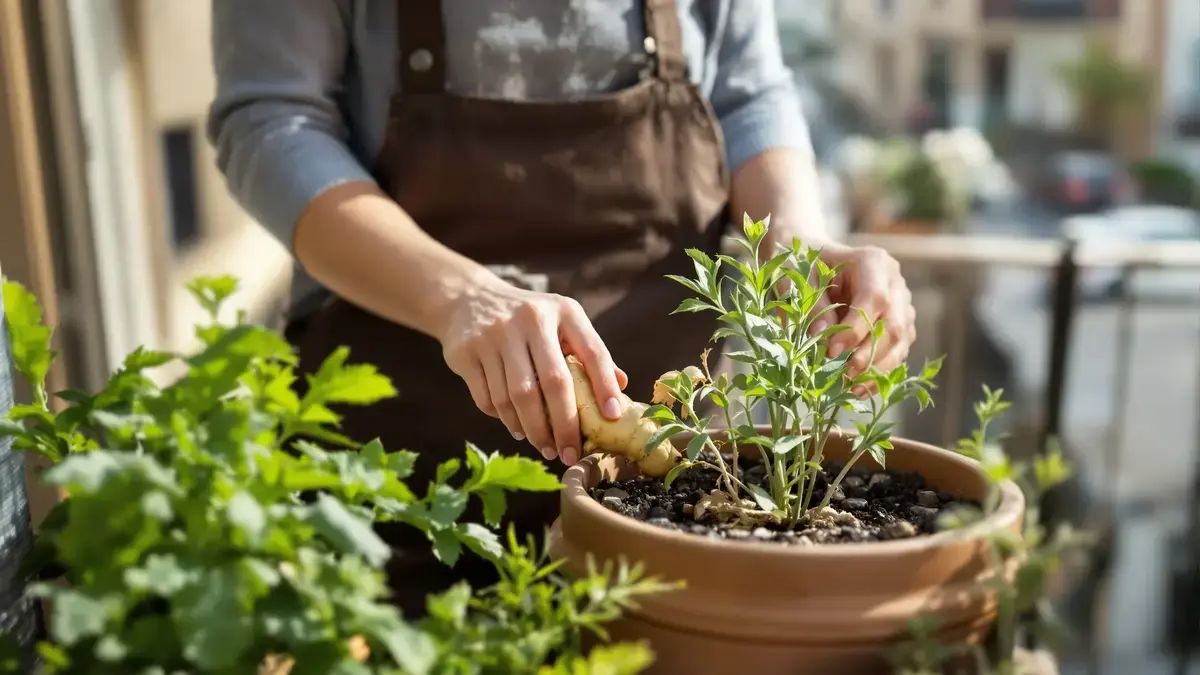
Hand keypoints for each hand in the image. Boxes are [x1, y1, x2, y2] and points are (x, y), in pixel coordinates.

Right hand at [438, 278, 626, 465]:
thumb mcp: (562, 322)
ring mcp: (494, 335)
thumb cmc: (529, 320)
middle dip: (564, 425)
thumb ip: (590, 353)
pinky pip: (488, 399)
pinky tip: (518, 429)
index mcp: (562, 310)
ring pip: (516, 397)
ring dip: (533, 430)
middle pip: (552, 383)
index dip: (604, 386)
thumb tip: (621, 387)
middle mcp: (529, 319)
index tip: (611, 417)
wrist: (469, 299)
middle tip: (570, 453)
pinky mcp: (466, 352)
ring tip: (546, 446)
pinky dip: (505, 420)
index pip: (592, 351)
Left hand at [810, 243, 914, 395]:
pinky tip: (858, 388)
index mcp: (873, 261)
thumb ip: (812, 306)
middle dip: (869, 355)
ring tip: (850, 389)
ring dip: (877, 370)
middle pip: (894, 324)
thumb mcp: (799, 280)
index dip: (855, 329)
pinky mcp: (899, 323)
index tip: (830, 351)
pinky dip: (879, 372)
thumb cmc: (803, 265)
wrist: (813, 258)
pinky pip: (897, 351)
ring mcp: (901, 303)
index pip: (875, 299)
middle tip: (843, 376)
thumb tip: (823, 338)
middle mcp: (895, 282)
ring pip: (901, 342)